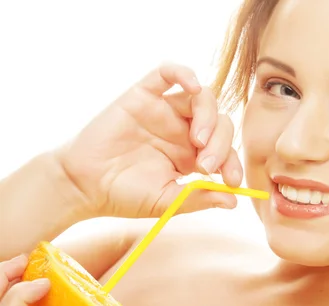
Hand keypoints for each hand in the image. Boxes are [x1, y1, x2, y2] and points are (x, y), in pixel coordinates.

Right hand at [55, 63, 241, 218]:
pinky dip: (183, 73)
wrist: (85, 185)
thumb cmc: (125, 195)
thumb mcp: (168, 201)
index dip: (233, 162)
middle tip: (206, 165)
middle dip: (221, 144)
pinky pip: (166, 73)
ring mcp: (164, 111)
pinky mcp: (143, 95)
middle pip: (219, 122)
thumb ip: (199, 198)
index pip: (225, 149)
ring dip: (208, 116)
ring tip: (198, 140)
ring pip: (202, 97)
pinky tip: (193, 86)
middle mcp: (182, 129)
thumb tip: (234, 201)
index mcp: (192, 154)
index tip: (232, 182)